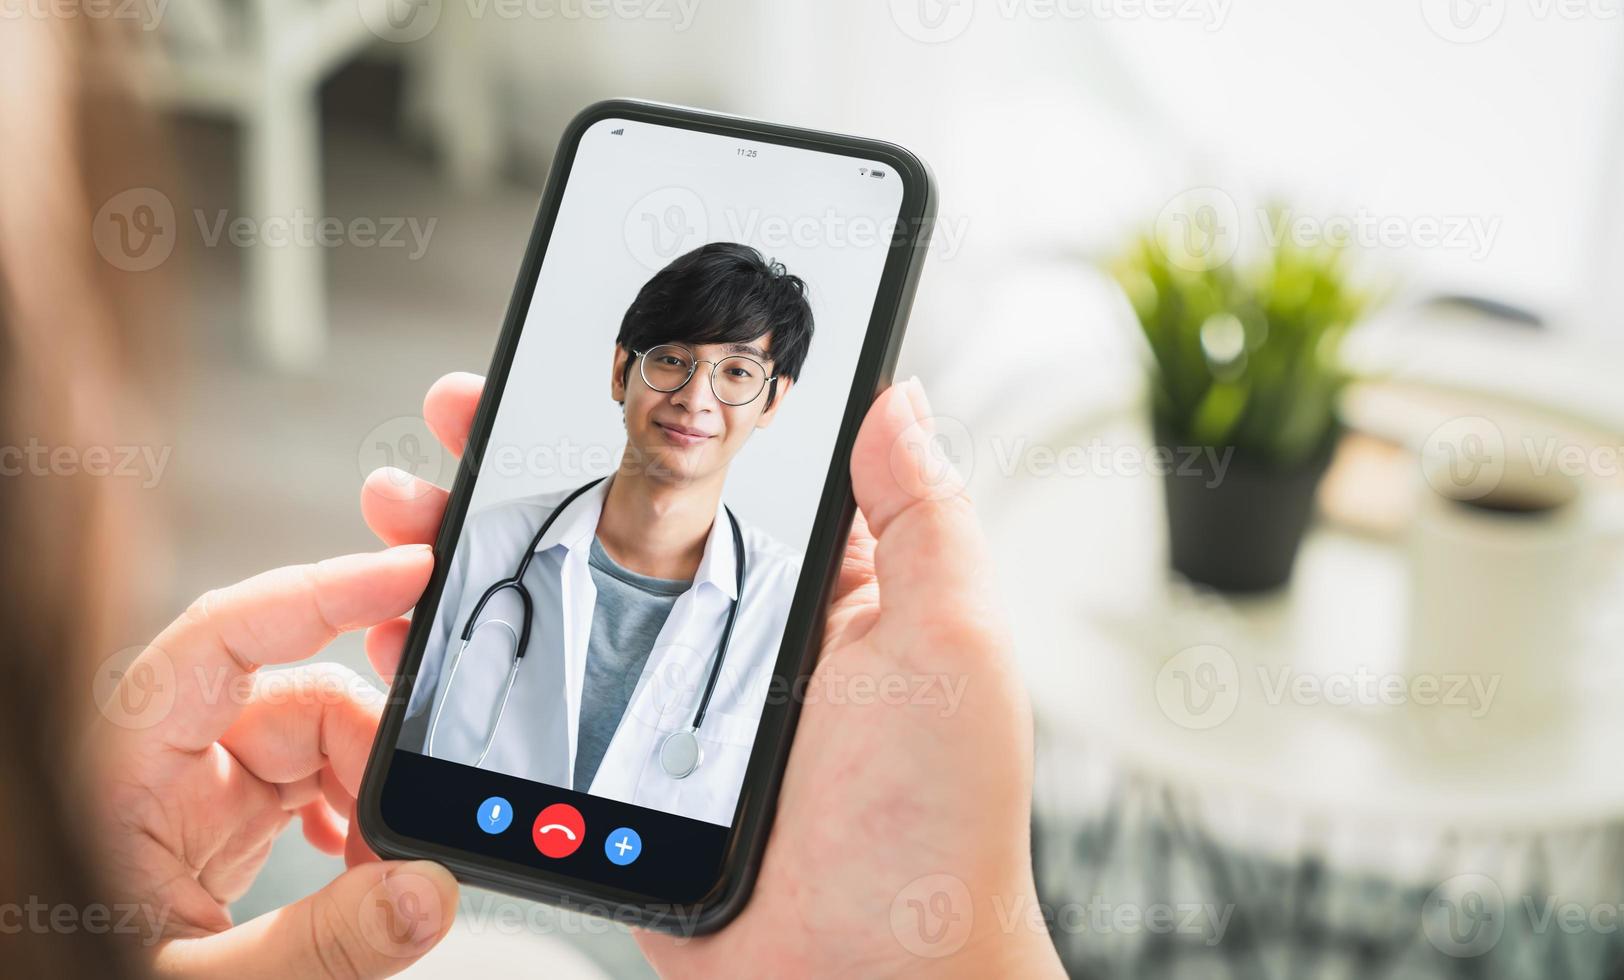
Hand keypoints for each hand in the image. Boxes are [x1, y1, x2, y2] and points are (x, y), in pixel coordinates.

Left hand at [91, 547, 459, 977]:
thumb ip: (320, 944)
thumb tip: (426, 891)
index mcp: (117, 773)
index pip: (224, 635)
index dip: (322, 591)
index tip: (410, 574)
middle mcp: (158, 766)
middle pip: (298, 696)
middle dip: (377, 749)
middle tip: (413, 827)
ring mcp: (193, 794)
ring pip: (318, 741)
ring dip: (374, 795)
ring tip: (387, 873)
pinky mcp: (222, 827)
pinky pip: (310, 784)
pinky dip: (357, 816)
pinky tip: (366, 869)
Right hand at [360, 373, 1062, 976]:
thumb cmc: (932, 827)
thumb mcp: (949, 645)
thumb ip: (923, 517)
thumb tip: (900, 395)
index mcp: (806, 594)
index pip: (706, 478)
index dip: (627, 420)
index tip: (559, 370)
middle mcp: (728, 641)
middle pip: (600, 533)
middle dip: (514, 473)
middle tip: (449, 421)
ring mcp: (661, 711)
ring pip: (545, 612)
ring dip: (464, 556)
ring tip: (402, 515)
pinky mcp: (611, 783)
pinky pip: (526, 712)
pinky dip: (454, 670)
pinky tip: (402, 633)